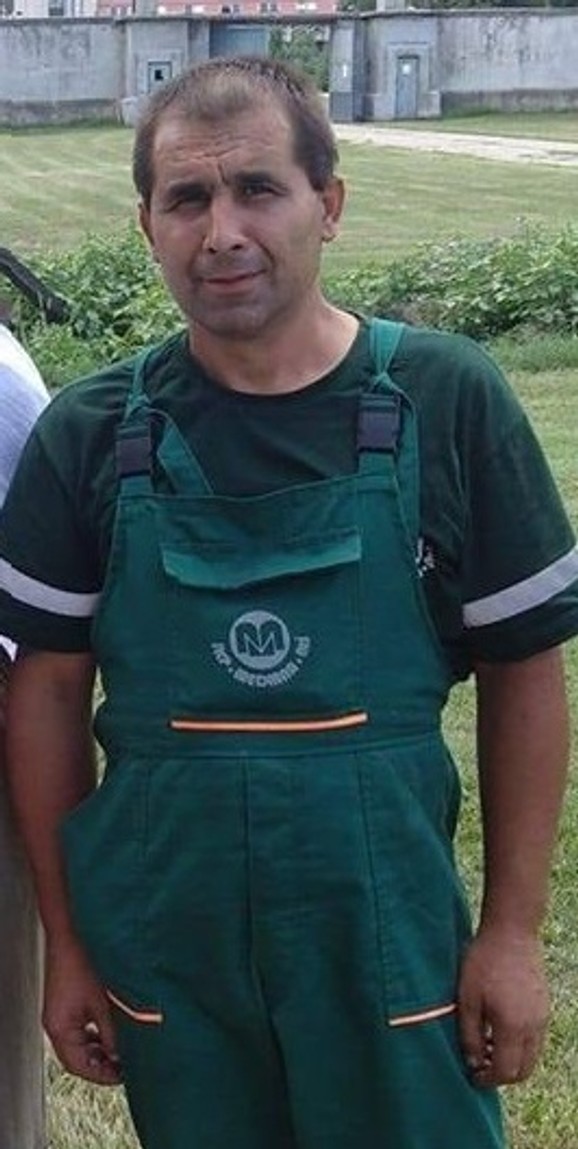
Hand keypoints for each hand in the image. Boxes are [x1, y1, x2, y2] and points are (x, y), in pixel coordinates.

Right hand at [44, 935, 121, 1085]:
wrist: (71, 936)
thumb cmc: (83, 964)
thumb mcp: (102, 1003)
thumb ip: (110, 1033)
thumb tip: (120, 1055)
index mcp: (59, 1028)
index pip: (78, 1065)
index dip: (100, 1074)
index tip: (121, 1077)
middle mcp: (55, 1025)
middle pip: (76, 1058)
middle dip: (100, 1065)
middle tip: (124, 1068)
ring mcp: (59, 1016)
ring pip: (78, 1045)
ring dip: (98, 1051)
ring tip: (121, 1054)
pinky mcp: (65, 1006)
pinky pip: (78, 1031)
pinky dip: (94, 1037)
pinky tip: (111, 1036)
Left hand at [457, 926, 549, 1086]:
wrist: (511, 931)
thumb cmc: (483, 961)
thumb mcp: (467, 998)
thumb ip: (469, 1034)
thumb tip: (473, 1063)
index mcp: (512, 1027)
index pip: (505, 1072)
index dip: (488, 1080)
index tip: (472, 1076)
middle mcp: (533, 1027)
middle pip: (523, 1071)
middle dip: (502, 1076)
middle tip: (481, 1066)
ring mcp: (542, 1017)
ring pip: (532, 1057)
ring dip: (512, 1061)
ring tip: (488, 1046)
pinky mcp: (544, 1007)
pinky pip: (536, 1039)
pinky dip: (520, 1046)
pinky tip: (500, 1029)